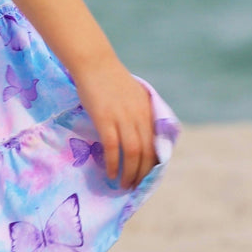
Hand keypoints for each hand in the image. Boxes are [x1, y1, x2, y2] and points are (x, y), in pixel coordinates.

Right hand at [71, 55, 157, 190]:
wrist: (95, 64)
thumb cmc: (111, 79)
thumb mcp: (135, 96)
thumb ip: (141, 114)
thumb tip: (141, 136)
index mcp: (149, 112)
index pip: (156, 145)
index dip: (152, 165)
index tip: (145, 177)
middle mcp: (140, 117)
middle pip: (146, 153)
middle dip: (141, 174)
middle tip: (134, 187)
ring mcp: (123, 117)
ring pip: (132, 153)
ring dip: (129, 173)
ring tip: (123, 184)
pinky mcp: (105, 118)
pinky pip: (112, 147)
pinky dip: (113, 163)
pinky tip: (110, 173)